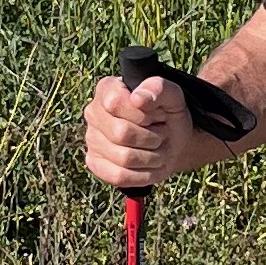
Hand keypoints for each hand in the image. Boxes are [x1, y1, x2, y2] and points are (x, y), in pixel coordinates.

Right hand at [84, 68, 196, 190]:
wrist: (173, 142)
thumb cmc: (169, 116)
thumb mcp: (173, 97)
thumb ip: (159, 89)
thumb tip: (138, 97)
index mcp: (108, 89)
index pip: (115, 102)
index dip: (142, 114)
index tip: (156, 115)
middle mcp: (93, 112)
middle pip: (120, 133)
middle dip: (150, 138)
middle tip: (160, 135)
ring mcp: (91, 139)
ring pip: (123, 157)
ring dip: (150, 157)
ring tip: (156, 149)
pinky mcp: (94, 163)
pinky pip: (118, 176)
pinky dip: (141, 174)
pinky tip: (148, 166)